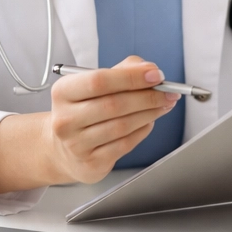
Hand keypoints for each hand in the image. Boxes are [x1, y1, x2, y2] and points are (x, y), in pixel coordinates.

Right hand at [43, 57, 180, 183]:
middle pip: (114, 105)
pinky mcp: (91, 162)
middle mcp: (65, 119)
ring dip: (150, 113)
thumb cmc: (86, 109)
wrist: (65, 148)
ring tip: (163, 105)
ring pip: (122, 126)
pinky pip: (125, 144)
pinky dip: (142, 131)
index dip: (131, 77)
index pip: (99, 81)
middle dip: (148, 97)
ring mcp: (76, 144)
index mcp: (63, 92)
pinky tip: (148, 122)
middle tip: (168, 93)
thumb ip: (124, 70)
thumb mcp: (96, 83)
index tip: (156, 75)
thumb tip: (149, 69)